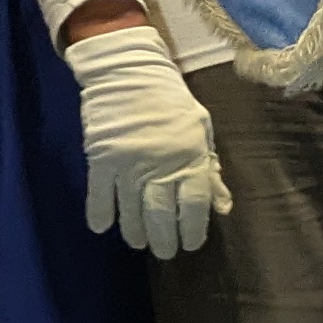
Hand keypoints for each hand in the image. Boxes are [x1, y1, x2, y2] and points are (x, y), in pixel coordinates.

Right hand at [62, 13, 223, 257]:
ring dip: (135, 231)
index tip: (189, 243)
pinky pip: (99, 194)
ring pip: (131, 210)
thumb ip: (209, 168)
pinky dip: (100, 213)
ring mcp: (128, 164)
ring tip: (138, 242)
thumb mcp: (200, 129)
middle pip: (161, 214)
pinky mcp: (101, 158)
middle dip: (163, 238)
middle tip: (164, 251)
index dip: (192, 230)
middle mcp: (160, 166)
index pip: (193, 205)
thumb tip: (222, 206)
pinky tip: (102, 227)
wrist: (127, 72)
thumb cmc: (169, 101)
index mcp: (189, 157)